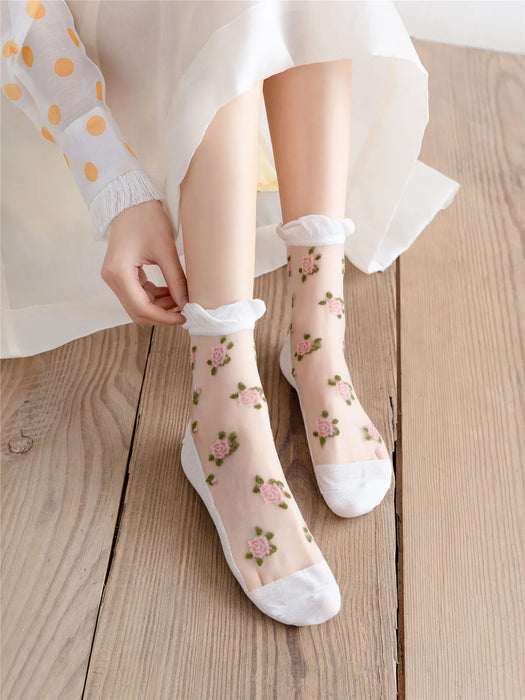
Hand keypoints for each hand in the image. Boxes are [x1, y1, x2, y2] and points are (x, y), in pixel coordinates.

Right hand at [101, 200, 187, 326]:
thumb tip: (186, 302)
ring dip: (159, 306)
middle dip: (161, 315)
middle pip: (137, 311)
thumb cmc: (147, 218)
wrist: (132, 202)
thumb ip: (175, 279)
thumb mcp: (165, 249)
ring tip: (181, 298)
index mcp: (119, 272)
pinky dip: (154, 297)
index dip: (163, 318)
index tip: (184, 317)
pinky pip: (137, 294)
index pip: (141, 308)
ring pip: (137, 305)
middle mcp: (112, 278)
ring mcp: (114, 277)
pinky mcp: (120, 275)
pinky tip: (171, 292)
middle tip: (184, 311)